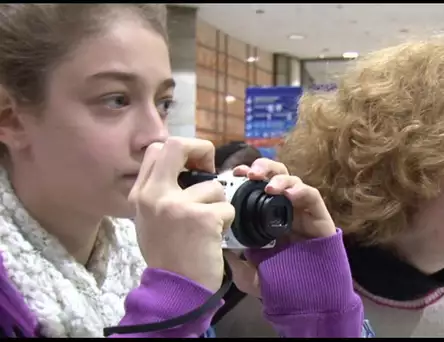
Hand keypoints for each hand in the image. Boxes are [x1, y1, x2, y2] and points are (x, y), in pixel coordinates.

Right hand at [129, 137, 234, 290]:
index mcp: (140, 194)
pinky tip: (214, 238)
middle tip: (211, 168)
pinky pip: (227, 207)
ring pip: (213, 186)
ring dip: (219, 205)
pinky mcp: (201, 218)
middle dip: (201, 150)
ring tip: (209, 227)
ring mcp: (177, 205)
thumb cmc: (167, 256)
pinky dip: (227, 222)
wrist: (174, 290)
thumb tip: (188, 168)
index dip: (181, 150)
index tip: (194, 166)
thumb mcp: (150, 220)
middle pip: (177, 145)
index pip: (157, 149)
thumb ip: (162, 192)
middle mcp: (154, 195)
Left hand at [223, 158, 335, 296]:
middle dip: (261, 169)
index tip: (230, 176)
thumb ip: (234, 258)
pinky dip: (300, 190)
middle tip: (247, 173)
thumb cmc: (280, 286)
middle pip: (273, 176)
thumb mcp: (247, 273)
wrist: (308, 302)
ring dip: (278, 177)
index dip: (243, 178)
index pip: (255, 188)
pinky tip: (288, 195)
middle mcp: (284, 210)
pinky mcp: (320, 217)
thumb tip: (218, 241)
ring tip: (267, 185)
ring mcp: (302, 213)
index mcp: (265, 218)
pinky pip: (312, 195)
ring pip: (292, 180)